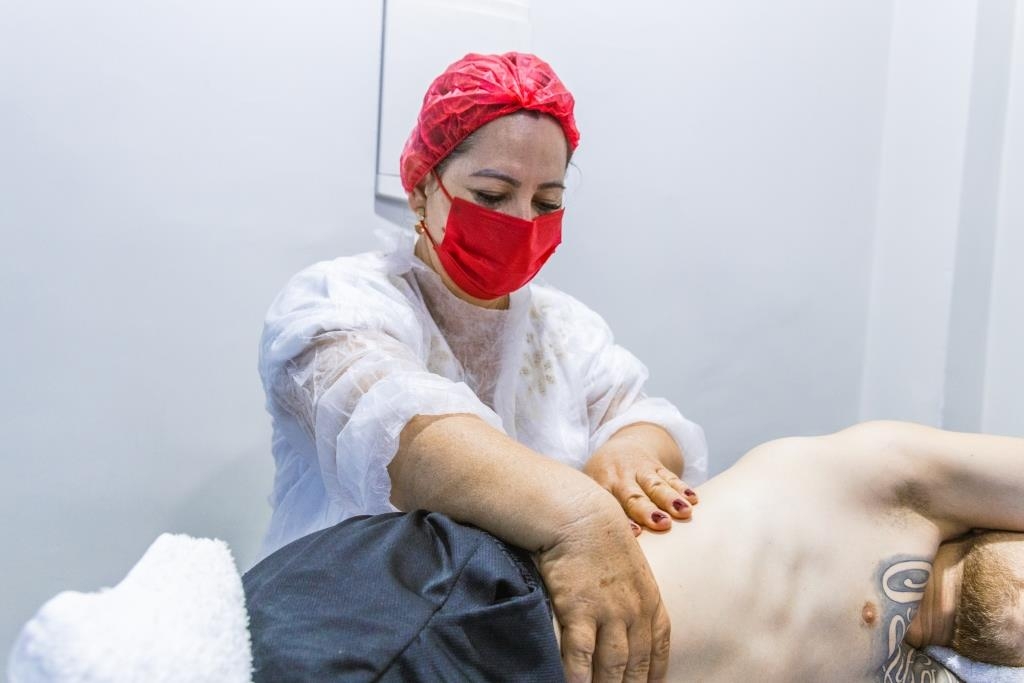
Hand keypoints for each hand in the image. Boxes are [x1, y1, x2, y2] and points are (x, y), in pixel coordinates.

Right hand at [535, 489, 670, 681]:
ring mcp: (609, 612)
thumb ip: (634, 596)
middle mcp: (635, 611)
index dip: (655, 674)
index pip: (659, 649)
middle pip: (636, 664)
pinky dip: (579, 676)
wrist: (580, 515)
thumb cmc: (601, 538)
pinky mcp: (579, 609)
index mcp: (651, 601)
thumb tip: (627, 622)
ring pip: (612, 665)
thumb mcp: (631, 567)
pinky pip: (581, 654)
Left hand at [584, 447, 698, 531]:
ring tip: (684, 511)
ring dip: (670, 498)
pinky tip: (693, 499)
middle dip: (648, 510)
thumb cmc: (601, 482)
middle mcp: (620, 477)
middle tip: (662, 523)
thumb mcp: (590, 491)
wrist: (619, 449)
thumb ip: (592, 518)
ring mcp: (640, 470)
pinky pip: (670, 476)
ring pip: (656, 484)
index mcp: (600, 485)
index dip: (623, 520)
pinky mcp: (658, 466)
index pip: (610, 504)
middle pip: (634, 495)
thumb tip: (591, 560)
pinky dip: (682, 487)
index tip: (635, 533)